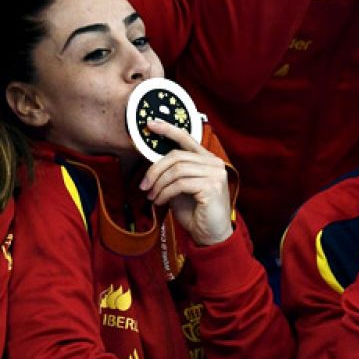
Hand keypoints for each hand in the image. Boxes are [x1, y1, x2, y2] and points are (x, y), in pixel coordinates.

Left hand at [140, 119, 233, 246]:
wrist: (211, 235)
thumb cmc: (196, 212)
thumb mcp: (180, 188)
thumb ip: (172, 173)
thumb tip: (151, 163)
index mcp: (207, 159)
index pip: (186, 138)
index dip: (168, 129)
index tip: (150, 124)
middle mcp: (214, 163)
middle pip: (176, 156)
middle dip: (155, 170)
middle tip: (143, 185)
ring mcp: (215, 173)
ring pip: (177, 170)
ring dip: (158, 184)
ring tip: (151, 196)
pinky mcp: (212, 186)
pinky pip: (180, 184)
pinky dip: (165, 193)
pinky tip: (160, 202)